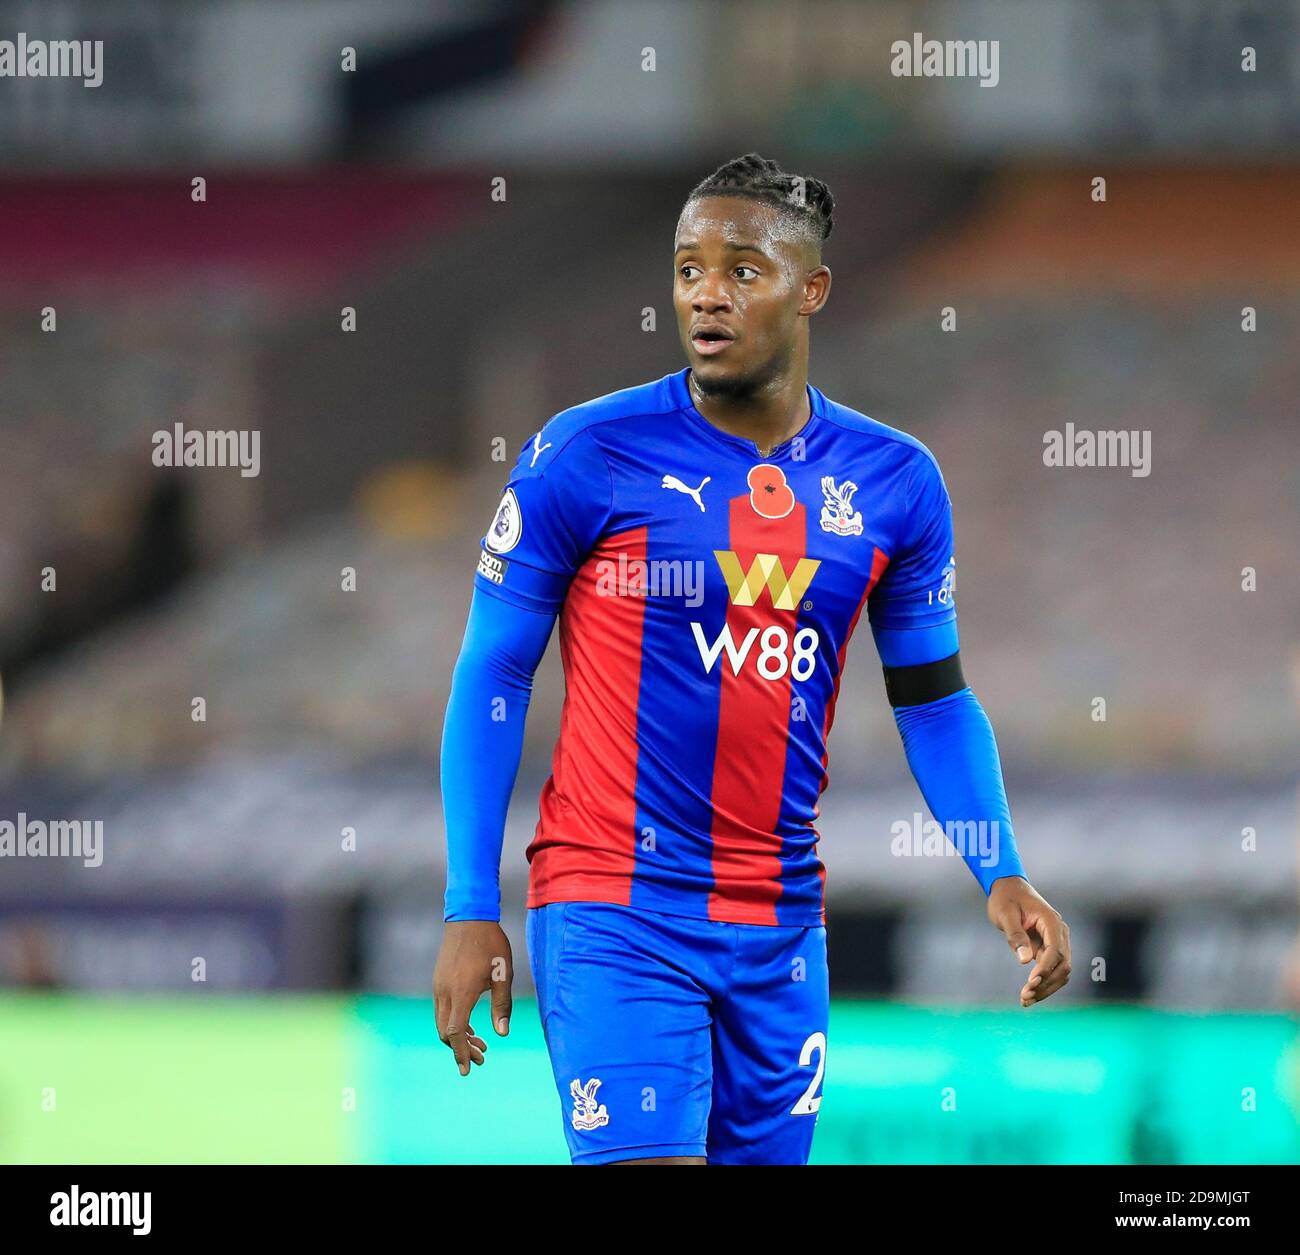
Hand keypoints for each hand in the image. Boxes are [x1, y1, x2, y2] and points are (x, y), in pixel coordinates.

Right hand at [433, 920, 512, 1075]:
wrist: (469, 916)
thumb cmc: (490, 944)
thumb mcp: (502, 974)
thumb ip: (502, 1004)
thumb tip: (503, 1034)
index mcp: (461, 992)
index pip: (455, 1032)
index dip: (461, 1052)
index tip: (468, 1068)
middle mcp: (444, 992)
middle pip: (445, 1032)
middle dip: (461, 1049)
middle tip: (482, 1057)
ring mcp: (439, 986)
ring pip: (442, 1022)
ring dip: (458, 1036)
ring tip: (481, 1043)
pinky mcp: (438, 980)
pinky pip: (442, 1009)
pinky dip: (453, 1022)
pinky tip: (469, 1024)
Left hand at [987, 877, 1070, 1006]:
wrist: (1008, 888)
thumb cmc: (1005, 899)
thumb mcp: (1005, 914)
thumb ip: (1015, 935)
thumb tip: (1025, 960)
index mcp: (1051, 921)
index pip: (1055, 951)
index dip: (1045, 969)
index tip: (1030, 983)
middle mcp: (1060, 933)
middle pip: (1063, 965)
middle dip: (1046, 983)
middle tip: (1024, 997)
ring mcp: (1058, 942)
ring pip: (1061, 972)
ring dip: (1046, 988)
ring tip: (1025, 1000)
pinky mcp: (1050, 949)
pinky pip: (1053, 971)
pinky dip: (1044, 984)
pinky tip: (1029, 995)